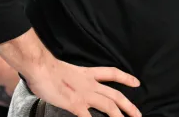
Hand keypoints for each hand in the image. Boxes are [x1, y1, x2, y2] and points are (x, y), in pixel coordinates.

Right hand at [24, 57, 141, 116]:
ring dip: (120, 116)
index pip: (112, 73)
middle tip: (139, 115)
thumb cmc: (47, 68)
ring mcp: (84, 95)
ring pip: (109, 106)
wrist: (40, 67)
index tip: (136, 82)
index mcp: (87, 74)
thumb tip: (70, 84)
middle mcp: (89, 84)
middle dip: (128, 106)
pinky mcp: (76, 104)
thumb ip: (73, 78)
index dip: (125, 78)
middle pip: (115, 95)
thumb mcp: (66, 70)